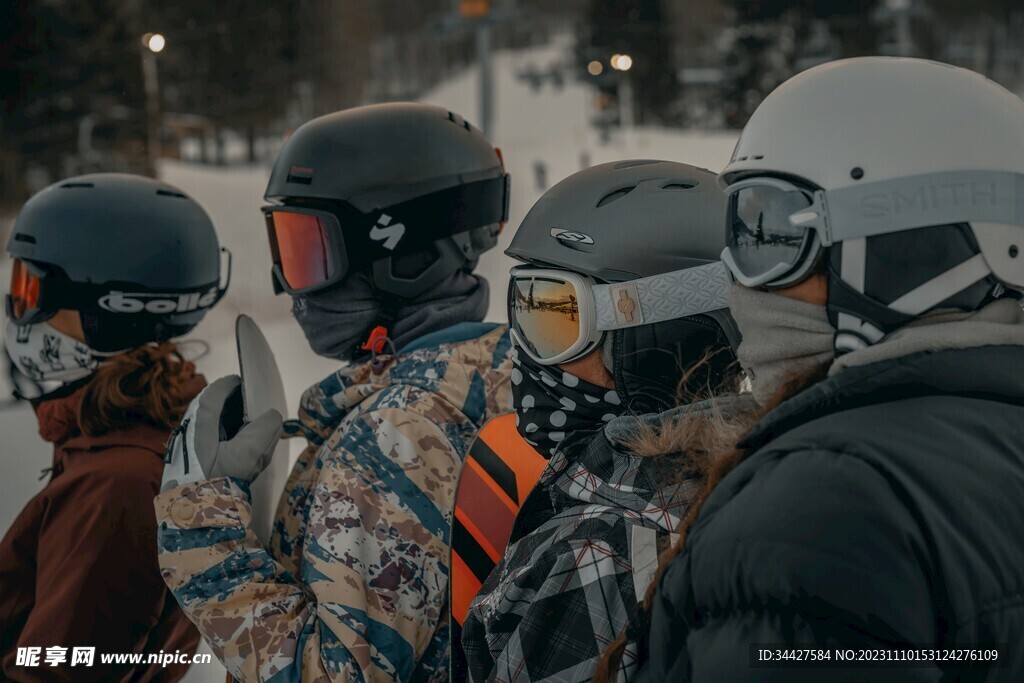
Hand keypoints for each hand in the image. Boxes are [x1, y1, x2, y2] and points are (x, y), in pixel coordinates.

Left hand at [161, 375, 283, 491]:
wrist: (193, 519)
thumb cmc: (218, 483)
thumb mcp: (248, 454)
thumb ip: (266, 429)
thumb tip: (271, 417)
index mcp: (200, 420)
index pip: (217, 390)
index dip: (235, 385)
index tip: (249, 386)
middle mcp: (189, 428)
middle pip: (214, 407)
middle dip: (235, 408)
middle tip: (254, 414)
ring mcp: (186, 445)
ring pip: (211, 425)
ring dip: (231, 426)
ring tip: (249, 436)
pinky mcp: (187, 461)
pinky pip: (208, 441)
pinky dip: (225, 441)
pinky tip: (237, 455)